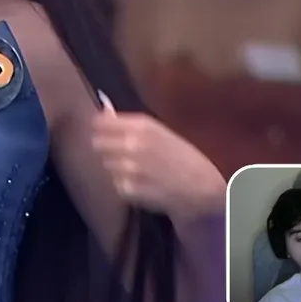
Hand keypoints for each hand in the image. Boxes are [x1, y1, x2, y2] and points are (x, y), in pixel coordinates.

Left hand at [91, 105, 225, 222]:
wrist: (202, 189)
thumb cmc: (185, 158)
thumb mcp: (161, 132)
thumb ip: (129, 123)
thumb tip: (104, 111)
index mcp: (142, 126)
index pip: (100, 122)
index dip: (100, 128)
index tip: (103, 132)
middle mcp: (132, 144)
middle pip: (97, 143)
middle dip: (106, 148)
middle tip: (122, 154)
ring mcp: (129, 168)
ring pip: (106, 164)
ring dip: (116, 167)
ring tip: (137, 170)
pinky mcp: (129, 189)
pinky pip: (116, 183)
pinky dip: (125, 185)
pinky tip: (142, 184)